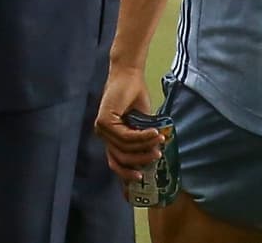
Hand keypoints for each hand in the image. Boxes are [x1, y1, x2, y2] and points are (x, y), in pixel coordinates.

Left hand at [94, 65, 163, 183]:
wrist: (129, 75)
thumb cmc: (135, 97)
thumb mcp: (142, 124)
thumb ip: (143, 141)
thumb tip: (154, 159)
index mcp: (111, 139)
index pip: (116, 163)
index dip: (126, 177)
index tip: (138, 187)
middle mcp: (103, 136)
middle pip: (120, 160)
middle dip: (139, 162)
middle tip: (156, 159)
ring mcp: (102, 129)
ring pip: (125, 149)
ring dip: (144, 147)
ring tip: (160, 143)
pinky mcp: (104, 121)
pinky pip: (125, 137)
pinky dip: (142, 137)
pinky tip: (154, 133)